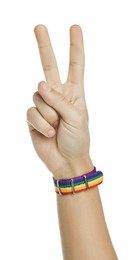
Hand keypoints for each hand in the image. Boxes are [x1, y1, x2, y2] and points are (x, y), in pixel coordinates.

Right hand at [27, 25, 93, 178]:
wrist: (67, 161)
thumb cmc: (78, 139)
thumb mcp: (77, 117)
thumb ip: (59, 99)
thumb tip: (40, 84)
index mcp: (74, 93)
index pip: (75, 65)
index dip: (75, 47)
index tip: (75, 28)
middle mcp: (57, 95)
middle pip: (49, 66)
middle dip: (44, 46)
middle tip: (39, 27)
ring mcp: (44, 105)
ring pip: (38, 96)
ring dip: (48, 115)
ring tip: (56, 127)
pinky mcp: (33, 117)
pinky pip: (31, 112)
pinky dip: (41, 124)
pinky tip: (48, 133)